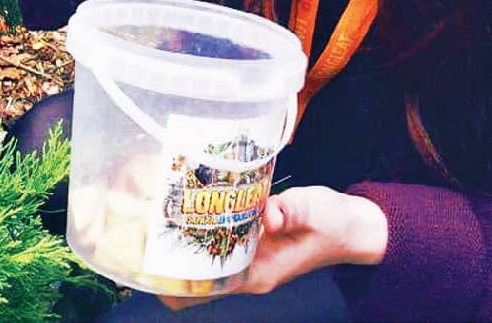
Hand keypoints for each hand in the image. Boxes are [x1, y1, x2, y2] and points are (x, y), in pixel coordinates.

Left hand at [157, 186, 387, 310]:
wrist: (350, 227)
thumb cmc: (332, 222)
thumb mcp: (313, 210)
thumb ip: (290, 212)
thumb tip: (268, 214)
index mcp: (257, 274)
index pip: (203, 289)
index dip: (171, 279)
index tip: (147, 254)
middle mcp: (246, 272)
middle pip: (193, 277)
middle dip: (166, 255)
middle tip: (141, 221)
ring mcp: (246, 259)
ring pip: (200, 260)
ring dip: (178, 241)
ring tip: (153, 209)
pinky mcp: (249, 243)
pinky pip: (214, 242)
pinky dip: (196, 228)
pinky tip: (183, 202)